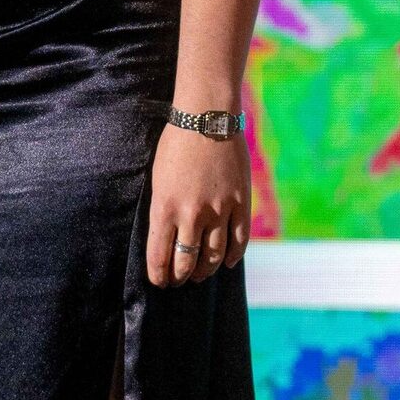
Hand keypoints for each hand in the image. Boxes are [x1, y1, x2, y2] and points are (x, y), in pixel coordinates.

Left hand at [145, 123, 250, 286]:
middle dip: (180, 276)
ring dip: (204, 271)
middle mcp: (191, 215)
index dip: (159, 275)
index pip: (159, 256)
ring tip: (200, 275)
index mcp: (165, 208)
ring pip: (212, 256)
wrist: (207, 118)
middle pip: (186, 262)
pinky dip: (232, 256)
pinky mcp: (241, 202)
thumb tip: (166, 237)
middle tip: (178, 280)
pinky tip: (226, 262)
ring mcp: (219, 210)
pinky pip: (239, 240)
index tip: (159, 281)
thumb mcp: (158, 178)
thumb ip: (163, 209)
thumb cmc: (176, 144)